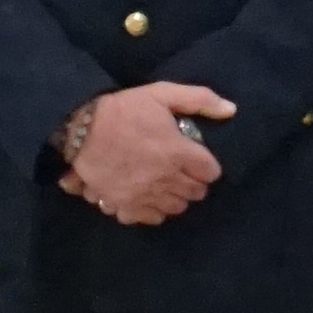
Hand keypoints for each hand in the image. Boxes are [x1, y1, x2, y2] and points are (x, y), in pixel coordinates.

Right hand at [65, 80, 237, 223]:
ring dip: (176, 197)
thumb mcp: (162, 94)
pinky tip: (149, 198)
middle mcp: (166, 178)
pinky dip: (153, 211)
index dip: (208, 166)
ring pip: (176, 208)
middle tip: (185, 172)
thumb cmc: (124, 110)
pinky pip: (150, 218)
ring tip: (168, 185)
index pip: (211, 172)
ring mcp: (146, 195)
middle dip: (194, 182)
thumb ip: (199, 99)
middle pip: (196, 193)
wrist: (81, 129)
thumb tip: (231, 110)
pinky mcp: (126, 205)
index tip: (199, 160)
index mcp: (179, 152)